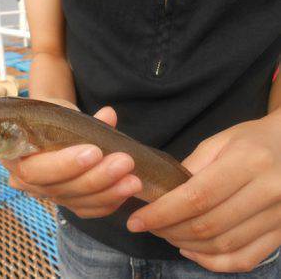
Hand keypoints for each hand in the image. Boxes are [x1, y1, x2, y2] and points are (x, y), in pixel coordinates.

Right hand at [2, 98, 141, 217]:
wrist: (49, 124)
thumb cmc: (49, 115)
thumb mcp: (59, 110)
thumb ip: (80, 117)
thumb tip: (108, 116)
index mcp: (14, 156)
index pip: (35, 170)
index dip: (64, 165)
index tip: (95, 151)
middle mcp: (25, 181)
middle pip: (59, 189)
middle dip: (95, 178)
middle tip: (124, 163)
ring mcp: (46, 194)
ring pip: (76, 202)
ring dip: (108, 192)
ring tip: (133, 180)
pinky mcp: (66, 201)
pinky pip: (87, 210)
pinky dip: (109, 202)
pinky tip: (125, 191)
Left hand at [127, 113, 280, 272]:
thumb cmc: (252, 140)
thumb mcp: (219, 142)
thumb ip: (191, 168)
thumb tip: (161, 195)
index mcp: (248, 162)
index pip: (197, 197)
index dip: (162, 213)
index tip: (137, 220)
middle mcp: (268, 192)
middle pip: (208, 226)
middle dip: (169, 230)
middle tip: (148, 225)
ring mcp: (279, 217)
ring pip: (223, 246)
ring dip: (186, 246)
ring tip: (166, 234)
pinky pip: (245, 259)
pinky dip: (213, 263)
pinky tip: (192, 251)